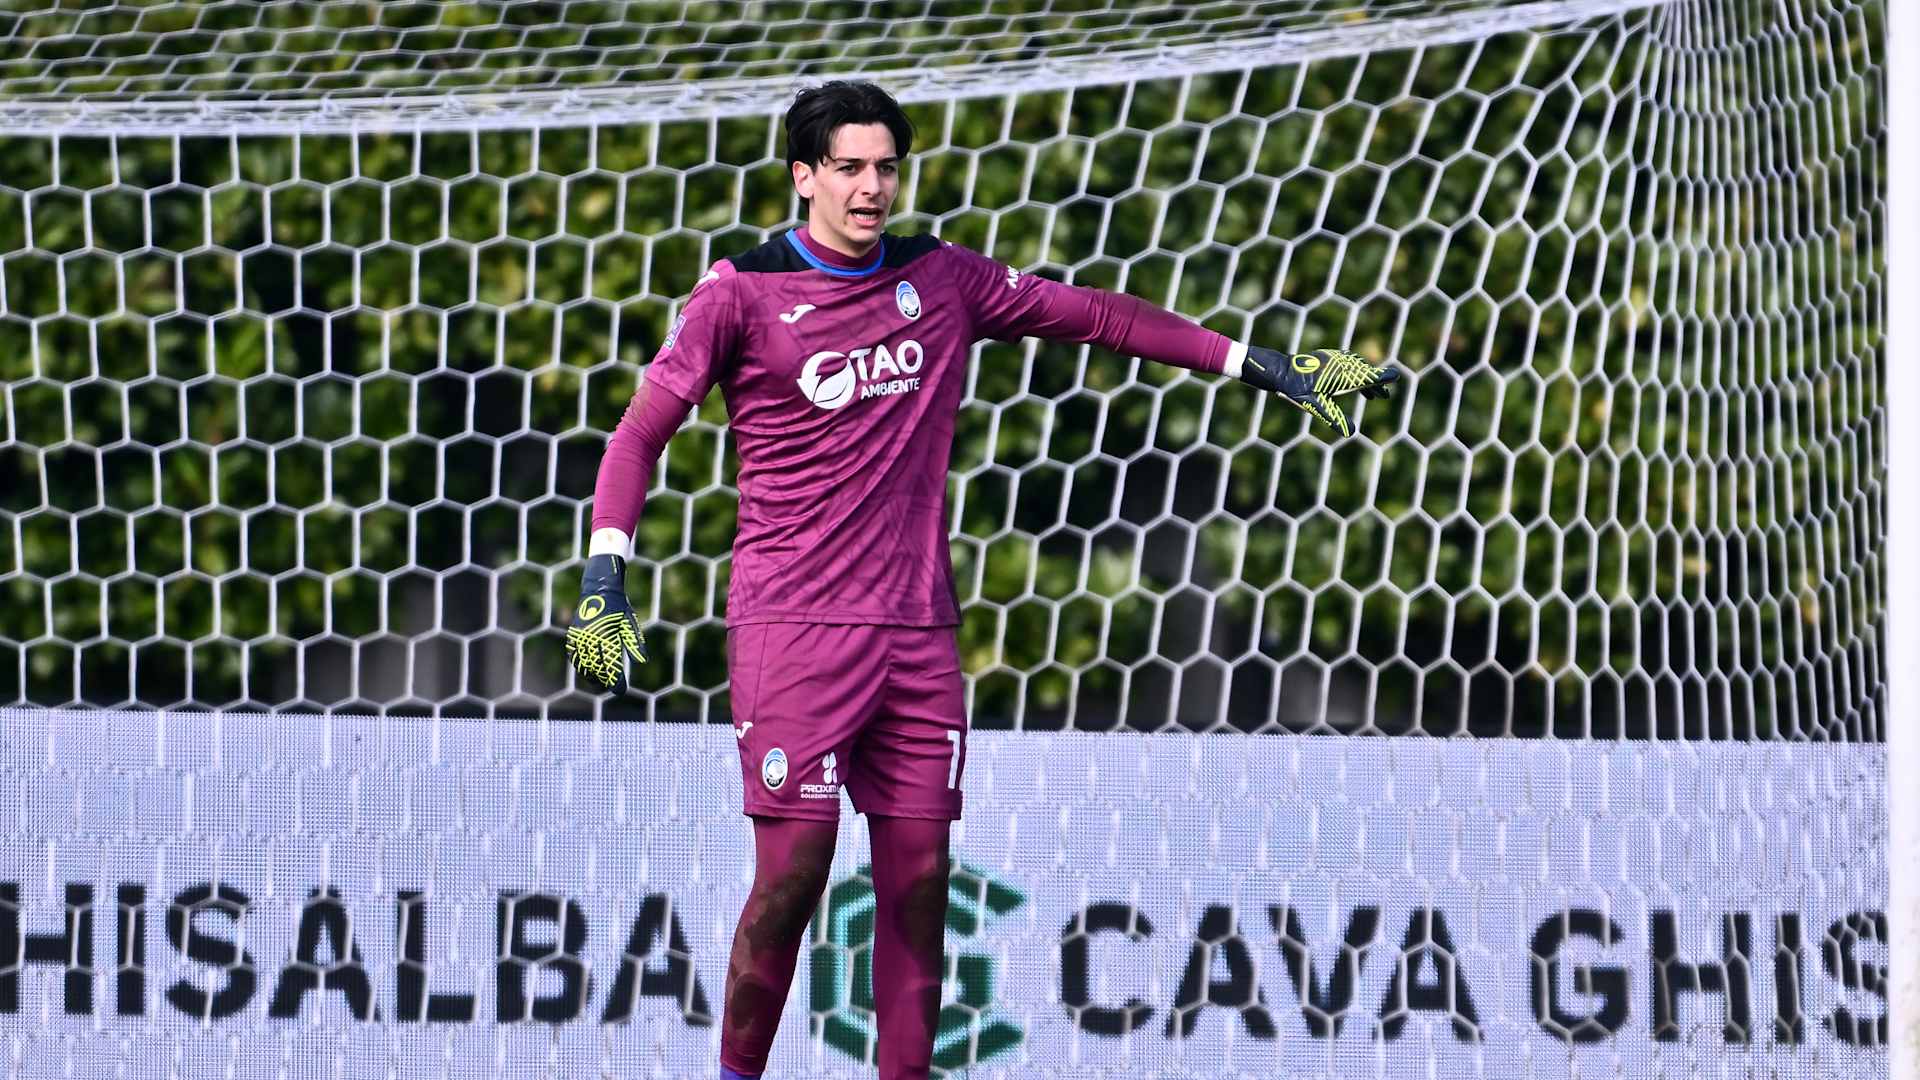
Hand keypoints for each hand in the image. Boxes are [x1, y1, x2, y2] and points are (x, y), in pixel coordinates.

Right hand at [564, 554, 647, 693]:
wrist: (599, 590)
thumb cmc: (619, 608)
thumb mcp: (630, 623)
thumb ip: (635, 643)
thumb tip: (641, 662)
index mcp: (606, 635)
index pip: (611, 664)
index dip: (615, 680)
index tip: (620, 691)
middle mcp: (590, 638)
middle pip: (597, 667)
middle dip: (605, 679)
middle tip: (614, 686)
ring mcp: (579, 637)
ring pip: (583, 664)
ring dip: (592, 675)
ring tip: (600, 681)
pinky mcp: (573, 636)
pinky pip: (574, 656)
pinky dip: (580, 666)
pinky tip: (588, 672)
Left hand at [1239, 347, 1402, 436]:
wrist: (1280, 371)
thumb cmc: (1296, 390)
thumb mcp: (1315, 406)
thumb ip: (1333, 417)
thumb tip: (1351, 432)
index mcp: (1341, 376)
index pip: (1366, 377)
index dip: (1381, 378)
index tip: (1395, 377)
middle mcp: (1340, 364)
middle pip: (1365, 373)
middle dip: (1376, 384)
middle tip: (1385, 396)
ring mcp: (1335, 358)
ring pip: (1357, 368)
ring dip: (1366, 379)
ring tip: (1372, 395)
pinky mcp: (1328, 356)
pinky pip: (1348, 363)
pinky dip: (1356, 372)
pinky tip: (1355, 380)